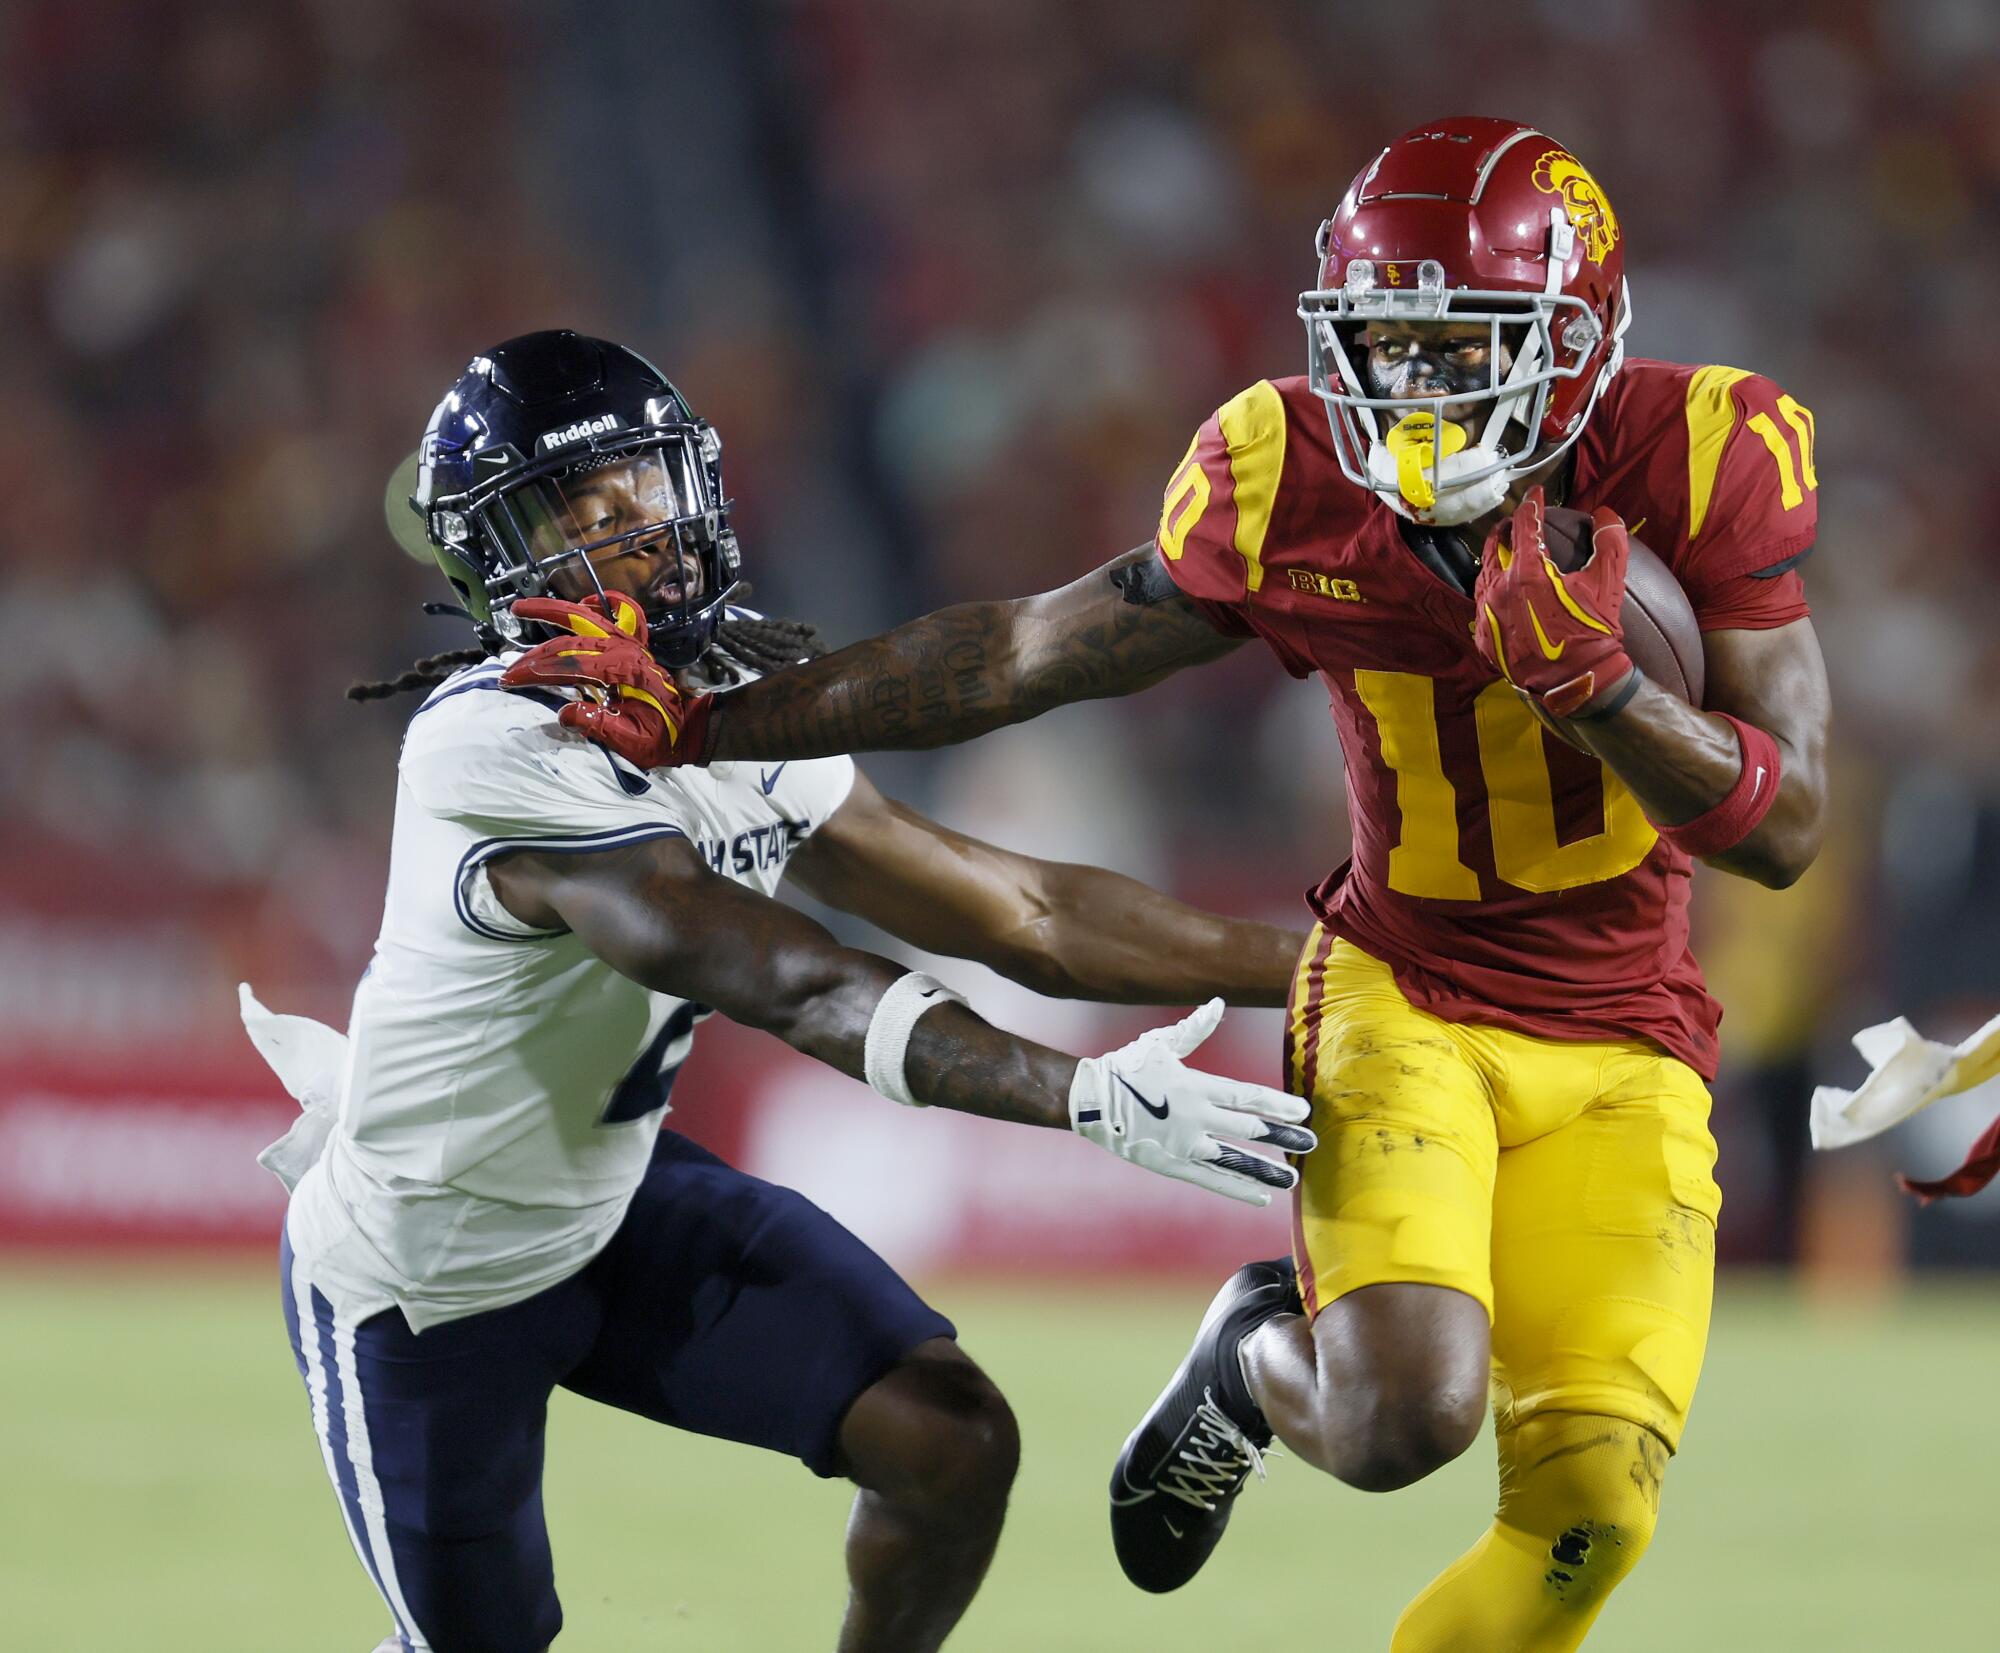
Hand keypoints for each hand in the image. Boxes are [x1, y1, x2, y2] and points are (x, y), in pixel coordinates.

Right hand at [501, 593, 715, 767]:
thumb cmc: (662, 737)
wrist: (690, 728)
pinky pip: (619, 614)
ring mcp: (628, 643)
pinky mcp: (632, 645)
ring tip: (520, 608)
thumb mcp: (631, 742)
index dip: (536, 671)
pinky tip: (582, 600)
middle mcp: (622, 650)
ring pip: (585, 618)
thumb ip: (598, 726)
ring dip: (552, 611)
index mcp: (621, 672)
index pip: (568, 665)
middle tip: (509, 669)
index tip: (510, 680)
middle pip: (568, 642)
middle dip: (534, 655)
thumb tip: (564, 714)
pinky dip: (600, 605)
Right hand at [1068, 999, 1315, 1205]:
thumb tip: (1218, 1005)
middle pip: (1249, 1129)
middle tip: (1312, 1143)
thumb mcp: (1161, 1043)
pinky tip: (1261, 1196)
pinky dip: (1237, 1188)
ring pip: (1234, 1159)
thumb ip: (1195, 1028)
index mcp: (1197, 1086)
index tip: (1303, 1111)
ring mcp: (1184, 1144)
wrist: (1089, 1099)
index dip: (1278, 1104)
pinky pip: (1211, 1180)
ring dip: (1267, 1168)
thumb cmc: (1125, 1066)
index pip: (1248, 1096)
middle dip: (1283, 1136)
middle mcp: (1196, 1117)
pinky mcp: (1172, 1164)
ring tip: (1292, 1177)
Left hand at [1473, 488, 1632, 717]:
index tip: (1535, 495)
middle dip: (1503, 531)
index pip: (1523, 526)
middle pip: (1493, 549)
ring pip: (1482, 577)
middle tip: (1513, 524)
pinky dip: (1488, 594)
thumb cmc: (1593, 633)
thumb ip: (1610, 542)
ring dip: (1493, 562)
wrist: (1577, 681)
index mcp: (1527, 573)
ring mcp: (1487, 616)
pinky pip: (1479, 607)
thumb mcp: (1609, 583)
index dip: (1531, 505)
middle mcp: (1499, 591)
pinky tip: (1497, 593)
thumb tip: (1606, 514)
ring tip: (1502, 555)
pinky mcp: (1483, 638)